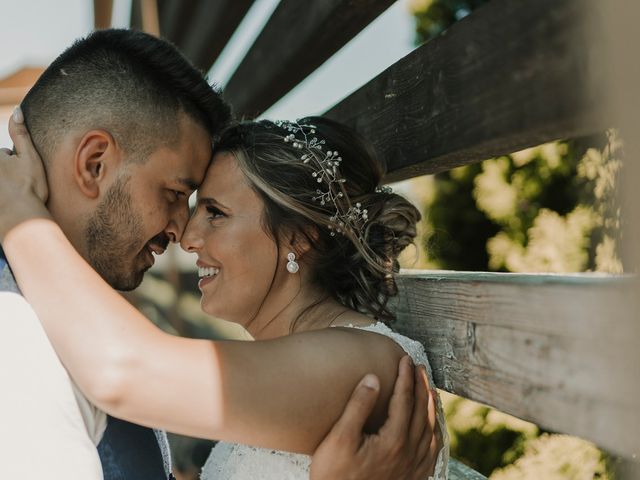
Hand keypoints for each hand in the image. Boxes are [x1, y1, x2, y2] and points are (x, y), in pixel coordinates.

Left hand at [0, 107, 49, 238]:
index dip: (15, 162)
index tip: (22, 176)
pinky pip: (3, 195)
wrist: (22, 219)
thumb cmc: (28, 187)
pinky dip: (5, 198)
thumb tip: (16, 110)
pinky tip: (9, 203)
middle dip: (8, 173)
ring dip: (8, 185)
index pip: (4, 154)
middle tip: (20, 186)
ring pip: (3, 181)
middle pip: (2, 167)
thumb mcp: (29, 157)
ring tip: (15, 197)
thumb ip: (20, 134)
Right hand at [310, 356, 442, 479]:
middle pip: (422, 411)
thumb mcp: (339, 439)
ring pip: (431, 430)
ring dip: (430, 406)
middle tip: (418, 367)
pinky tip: (431, 427)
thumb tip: (374, 377)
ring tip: (428, 389)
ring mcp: (414, 468)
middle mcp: (409, 453)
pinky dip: (434, 432)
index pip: (404, 399)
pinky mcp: (413, 479)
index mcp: (394, 440)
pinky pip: (432, 451)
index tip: (404, 359)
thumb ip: (358, 406)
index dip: (405, 376)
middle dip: (421, 385)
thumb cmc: (334, 476)